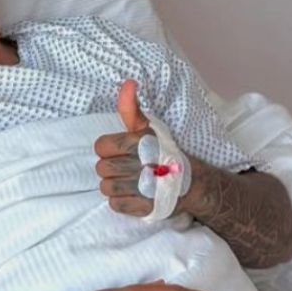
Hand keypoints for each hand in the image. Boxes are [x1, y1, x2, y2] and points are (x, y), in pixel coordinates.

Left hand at [94, 79, 155, 216]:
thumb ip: (131, 108)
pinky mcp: (145, 207)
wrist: (191, 183)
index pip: (100, 147)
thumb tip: (128, 83)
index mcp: (139, 142)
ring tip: (130, 182)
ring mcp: (143, 188)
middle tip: (127, 168)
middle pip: (102, 168)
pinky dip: (121, 201)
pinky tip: (133, 195)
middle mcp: (141, 164)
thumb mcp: (148, 128)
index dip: (108, 149)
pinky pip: (115, 205)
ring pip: (106, 187)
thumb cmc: (163, 152)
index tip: (121, 151)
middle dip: (112, 168)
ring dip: (115, 186)